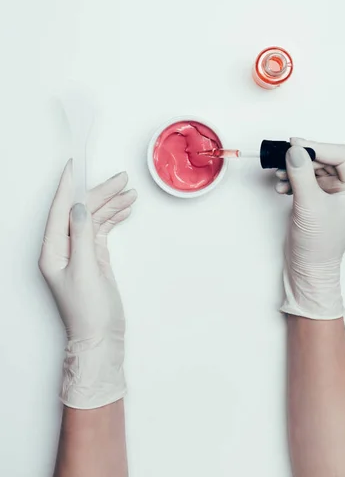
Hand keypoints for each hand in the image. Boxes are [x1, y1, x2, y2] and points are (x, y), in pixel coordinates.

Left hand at [39, 160, 136, 408]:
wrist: (100, 339)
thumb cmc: (88, 312)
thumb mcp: (84, 271)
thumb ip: (81, 236)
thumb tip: (79, 207)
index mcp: (52, 251)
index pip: (59, 211)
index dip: (67, 187)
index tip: (74, 166)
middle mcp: (63, 249)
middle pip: (80, 212)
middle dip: (100, 194)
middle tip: (121, 179)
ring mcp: (79, 253)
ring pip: (93, 219)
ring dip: (110, 204)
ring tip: (129, 192)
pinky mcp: (94, 259)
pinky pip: (101, 230)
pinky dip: (113, 218)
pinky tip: (125, 209)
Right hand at [275, 138, 344, 318]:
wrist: (307, 268)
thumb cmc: (318, 246)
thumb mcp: (309, 205)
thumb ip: (301, 174)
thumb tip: (294, 150)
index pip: (343, 155)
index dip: (319, 148)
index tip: (296, 145)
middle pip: (328, 159)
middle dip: (304, 158)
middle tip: (284, 156)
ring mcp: (335, 193)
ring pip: (315, 168)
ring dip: (296, 168)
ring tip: (280, 174)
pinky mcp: (319, 198)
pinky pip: (306, 178)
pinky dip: (293, 178)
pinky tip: (282, 185)